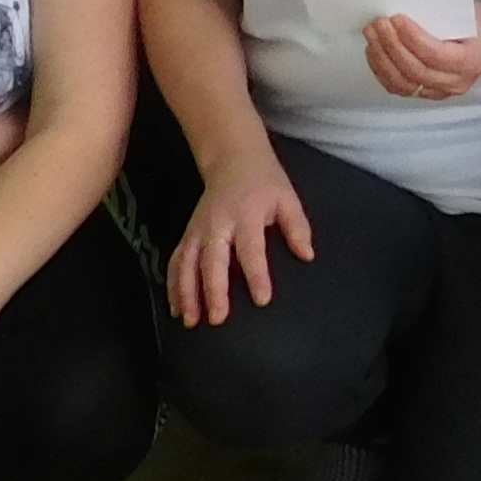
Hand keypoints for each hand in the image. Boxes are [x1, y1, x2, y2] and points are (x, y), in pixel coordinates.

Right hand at [170, 152, 316, 325]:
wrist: (233, 160)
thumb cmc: (264, 183)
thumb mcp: (287, 198)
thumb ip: (297, 227)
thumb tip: (307, 255)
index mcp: (245, 215)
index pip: (251, 249)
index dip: (257, 275)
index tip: (262, 300)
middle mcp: (217, 224)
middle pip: (212, 260)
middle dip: (213, 290)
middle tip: (218, 318)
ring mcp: (197, 230)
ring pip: (186, 264)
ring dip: (187, 293)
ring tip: (192, 320)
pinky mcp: (187, 235)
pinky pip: (176, 262)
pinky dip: (173, 286)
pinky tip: (177, 308)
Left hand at [361, 10, 480, 99]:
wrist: (478, 44)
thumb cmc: (470, 26)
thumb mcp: (465, 16)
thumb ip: (442, 16)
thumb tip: (406, 2)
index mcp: (472, 60)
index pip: (436, 55)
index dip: (413, 38)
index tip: (397, 19)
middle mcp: (457, 82)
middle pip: (416, 71)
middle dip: (392, 45)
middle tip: (379, 24)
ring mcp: (440, 92)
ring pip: (402, 83)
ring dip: (381, 58)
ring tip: (372, 35)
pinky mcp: (424, 95)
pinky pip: (396, 87)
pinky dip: (380, 69)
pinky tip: (373, 51)